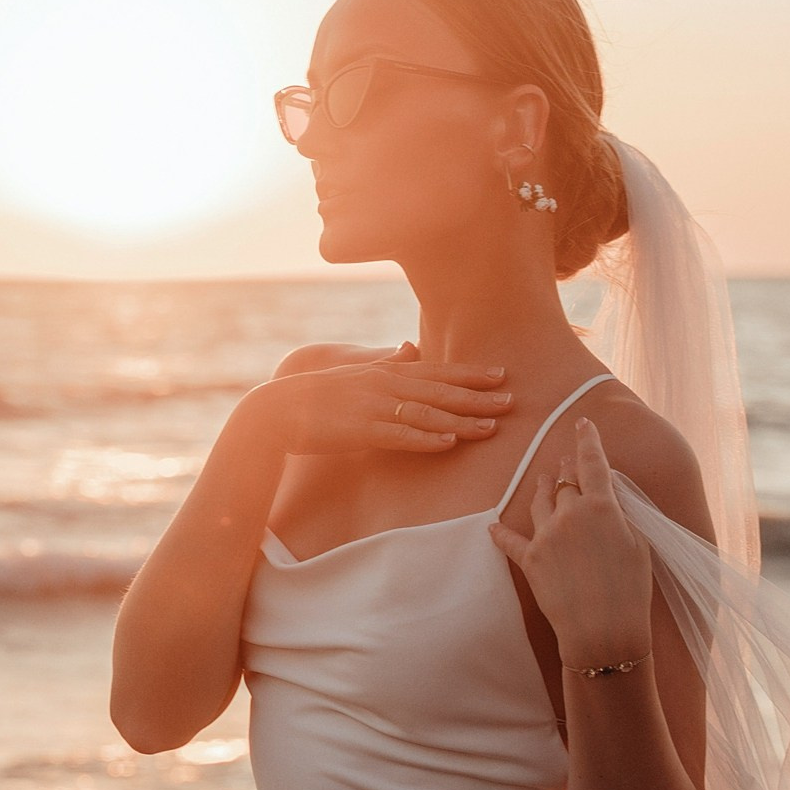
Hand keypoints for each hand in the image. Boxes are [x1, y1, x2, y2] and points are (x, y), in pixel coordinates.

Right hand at [244, 342, 512, 454]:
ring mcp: (374, 407)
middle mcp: (385, 385)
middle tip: (512, 399)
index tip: (501, 375)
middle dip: (478, 396)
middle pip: (440, 390)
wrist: (277, 411)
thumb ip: (387, 361)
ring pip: (427, 413)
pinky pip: (399, 435)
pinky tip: (448, 442)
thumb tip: (411, 347)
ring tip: (492, 427)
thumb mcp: (357, 371)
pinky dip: (425, 438)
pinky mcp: (361, 431)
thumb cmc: (318, 396)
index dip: (470, 374)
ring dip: (461, 420)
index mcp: (386, 372)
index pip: (437, 371)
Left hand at [488, 418, 652, 668]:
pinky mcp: (529, 560)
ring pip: (539, 502)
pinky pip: (510, 541)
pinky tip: (492, 528)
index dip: (588, 440)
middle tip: (564, 461)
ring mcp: (546, 536)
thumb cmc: (631, 591)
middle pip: (564, 482)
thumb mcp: (638, 545)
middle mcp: (569, 514)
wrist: (604, 631)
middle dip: (566, 469)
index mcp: (601, 506)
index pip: (593, 463)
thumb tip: (605, 503)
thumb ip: (619, 517)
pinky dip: (501, 534)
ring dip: (541, 489)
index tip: (583, 423)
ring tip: (541, 480)